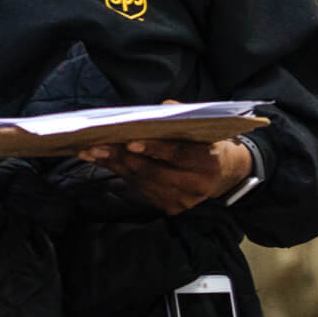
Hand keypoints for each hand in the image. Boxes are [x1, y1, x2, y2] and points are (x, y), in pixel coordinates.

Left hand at [77, 100, 251, 214]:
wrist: (225, 173)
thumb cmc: (208, 142)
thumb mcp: (202, 126)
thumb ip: (182, 115)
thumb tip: (160, 108)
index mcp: (207, 162)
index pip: (178, 154)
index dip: (153, 148)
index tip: (129, 143)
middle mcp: (195, 186)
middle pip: (153, 172)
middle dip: (121, 157)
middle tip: (96, 145)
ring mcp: (182, 200)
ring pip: (142, 182)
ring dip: (115, 166)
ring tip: (92, 151)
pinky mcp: (171, 208)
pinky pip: (141, 189)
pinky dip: (123, 174)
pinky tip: (107, 161)